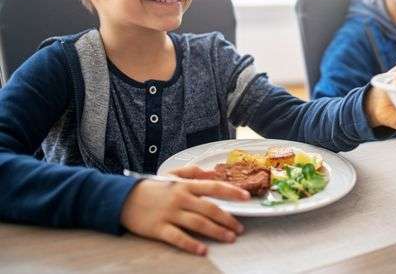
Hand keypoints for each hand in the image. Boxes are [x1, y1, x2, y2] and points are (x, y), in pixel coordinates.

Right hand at [120, 177, 249, 255]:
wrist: (122, 198)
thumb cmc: (150, 187)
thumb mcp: (171, 174)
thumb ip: (192, 172)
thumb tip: (211, 172)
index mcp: (185, 185)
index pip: (213, 187)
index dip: (232, 192)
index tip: (246, 197)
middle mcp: (180, 198)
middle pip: (210, 209)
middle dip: (228, 219)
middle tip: (239, 228)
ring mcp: (170, 213)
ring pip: (198, 224)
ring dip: (216, 232)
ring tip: (229, 239)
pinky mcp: (159, 228)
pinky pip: (178, 238)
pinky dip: (191, 244)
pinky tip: (203, 251)